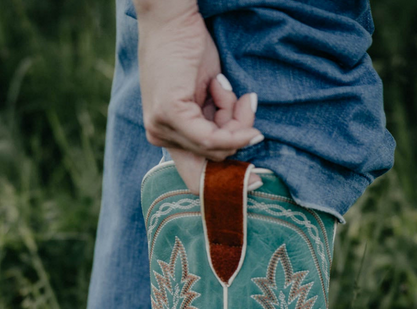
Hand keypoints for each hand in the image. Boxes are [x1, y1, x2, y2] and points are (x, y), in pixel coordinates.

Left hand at [135, 1, 262, 192]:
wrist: (172, 18)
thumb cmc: (189, 51)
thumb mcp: (209, 97)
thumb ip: (219, 124)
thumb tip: (247, 143)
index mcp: (167, 136)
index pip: (196, 177)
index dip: (227, 182)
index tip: (257, 181)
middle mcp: (159, 137)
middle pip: (215, 159)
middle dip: (238, 133)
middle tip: (245, 101)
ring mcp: (161, 128)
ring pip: (216, 147)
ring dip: (235, 117)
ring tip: (227, 86)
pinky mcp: (169, 115)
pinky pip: (211, 138)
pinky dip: (231, 121)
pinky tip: (233, 95)